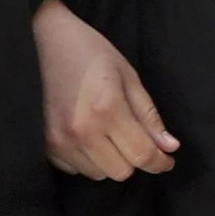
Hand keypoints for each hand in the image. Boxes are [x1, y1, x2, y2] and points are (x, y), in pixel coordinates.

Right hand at [36, 0, 176, 178]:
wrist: (44, 41)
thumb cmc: (89, 52)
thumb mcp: (128, 76)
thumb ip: (149, 116)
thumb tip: (169, 147)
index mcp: (107, 109)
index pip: (141, 154)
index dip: (160, 162)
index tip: (167, 160)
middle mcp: (82, 130)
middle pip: (121, 172)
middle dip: (133, 159)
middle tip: (133, 138)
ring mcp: (60, 140)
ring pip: (99, 174)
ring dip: (109, 160)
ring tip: (106, 132)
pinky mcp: (46, 145)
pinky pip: (76, 170)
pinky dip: (87, 160)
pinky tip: (86, 136)